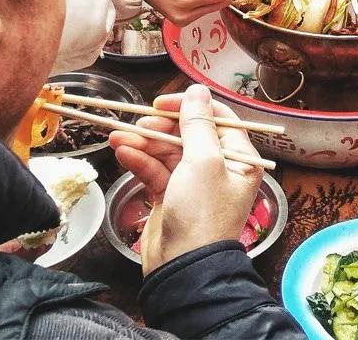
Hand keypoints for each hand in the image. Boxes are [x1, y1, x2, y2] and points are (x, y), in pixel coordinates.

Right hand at [108, 85, 263, 273]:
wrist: (184, 268)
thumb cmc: (202, 213)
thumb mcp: (203, 161)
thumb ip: (197, 123)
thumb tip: (197, 90)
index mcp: (239, 158)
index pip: (217, 119)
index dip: (190, 106)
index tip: (162, 102)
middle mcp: (219, 168)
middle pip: (189, 133)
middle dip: (162, 126)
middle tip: (138, 123)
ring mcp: (194, 183)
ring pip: (168, 151)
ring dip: (144, 142)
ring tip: (119, 137)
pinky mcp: (171, 197)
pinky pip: (155, 170)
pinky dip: (140, 160)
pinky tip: (122, 152)